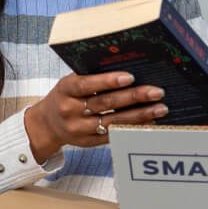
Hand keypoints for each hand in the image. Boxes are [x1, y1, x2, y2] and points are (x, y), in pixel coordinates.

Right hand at [24, 71, 167, 162]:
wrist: (47, 125)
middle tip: (156, 92)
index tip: (130, 77)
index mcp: (65, 90)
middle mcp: (70, 111)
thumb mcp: (70, 83)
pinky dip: (133, 128)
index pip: (87, 85)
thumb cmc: (66, 96)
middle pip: (105, 103)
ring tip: (160, 108)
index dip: (108, 81)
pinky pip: (113, 135)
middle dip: (134, 97)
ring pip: (113, 122)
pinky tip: (149, 122)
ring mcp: (78, 129)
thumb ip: (92, 77)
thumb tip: (128, 66)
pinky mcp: (88, 143)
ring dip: (140, 115)